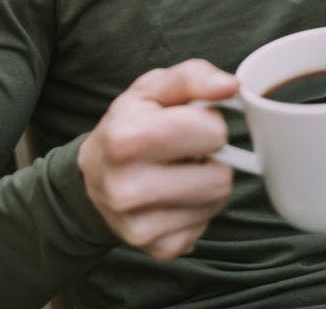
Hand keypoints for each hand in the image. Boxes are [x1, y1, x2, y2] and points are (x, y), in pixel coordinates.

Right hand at [78, 59, 237, 259]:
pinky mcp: (157, 250)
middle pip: (221, 178)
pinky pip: (206, 225)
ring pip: (217, 202)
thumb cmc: (130, 123)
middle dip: (212, 157)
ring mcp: (140, 227)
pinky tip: (174, 194)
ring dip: (207, 182)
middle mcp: (128, 189)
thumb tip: (231, 87)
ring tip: (179, 170)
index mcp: (127, 140)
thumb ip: (194, 77)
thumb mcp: (154, 87)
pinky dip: (198, 208)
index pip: (213, 133)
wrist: (94, 174)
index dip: (209, 123)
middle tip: (186, 149)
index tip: (189, 123)